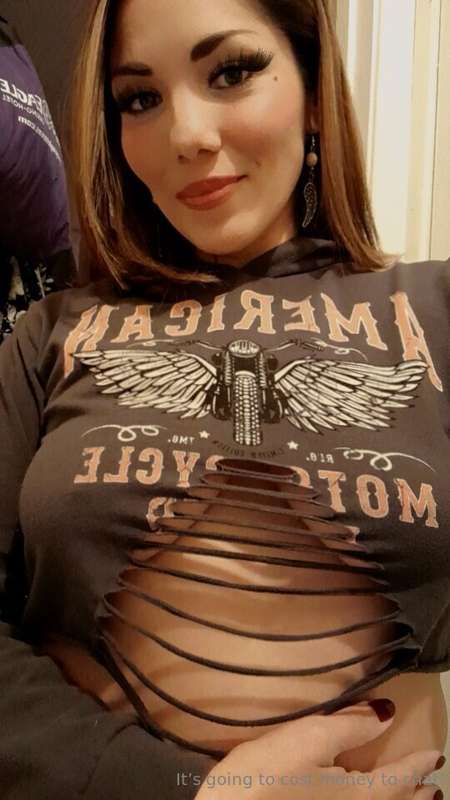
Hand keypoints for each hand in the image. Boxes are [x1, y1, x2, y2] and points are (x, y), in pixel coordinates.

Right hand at [194, 699, 443, 798]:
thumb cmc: (266, 778)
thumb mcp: (308, 738)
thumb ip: (351, 724)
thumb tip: (387, 712)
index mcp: (361, 797)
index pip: (400, 778)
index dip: (418, 764)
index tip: (436, 755)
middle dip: (417, 795)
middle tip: (434, 787)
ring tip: (415, 799)